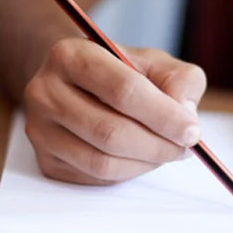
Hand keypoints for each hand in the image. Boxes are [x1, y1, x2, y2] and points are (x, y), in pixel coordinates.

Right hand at [24, 38, 205, 184]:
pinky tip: (141, 157)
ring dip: (145, 163)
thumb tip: (184, 115)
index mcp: (71, 55)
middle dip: (158, 145)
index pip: (123, 90)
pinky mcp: (46, 160)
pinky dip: (128, 172)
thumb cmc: (121, 72)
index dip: (163, 115)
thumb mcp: (155, 63)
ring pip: (102, 161)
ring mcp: (40, 129)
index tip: (192, 132)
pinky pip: (95, 177)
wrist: (77, 84)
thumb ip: (180, 80)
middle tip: (185, 147)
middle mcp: (45, 91)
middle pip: (110, 131)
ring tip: (167, 151)